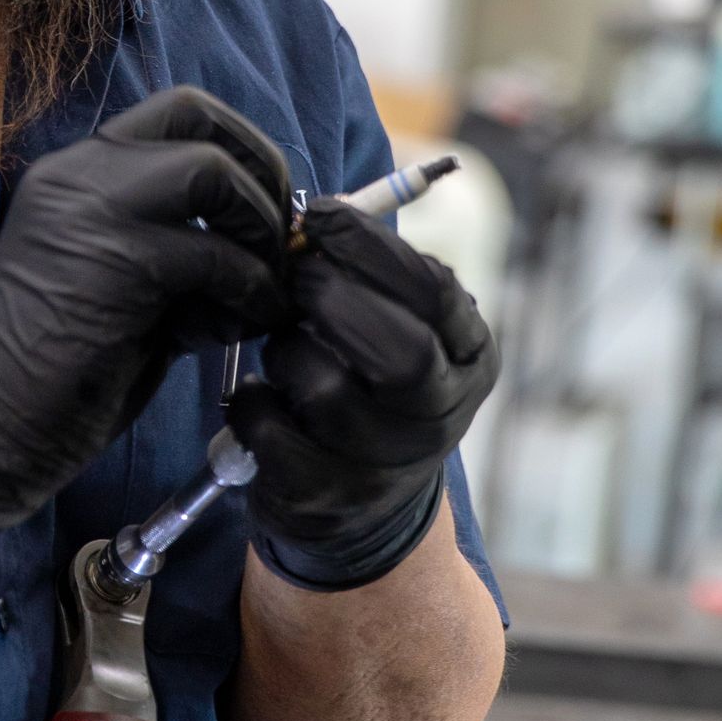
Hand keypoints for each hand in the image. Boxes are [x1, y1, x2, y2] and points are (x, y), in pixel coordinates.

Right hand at [0, 87, 290, 561]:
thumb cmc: (59, 372)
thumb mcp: (124, 283)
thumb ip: (183, 245)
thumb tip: (271, 238)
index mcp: (75, 171)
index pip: (181, 112)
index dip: (243, 147)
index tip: (265, 210)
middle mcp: (76, 172)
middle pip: (203, 120)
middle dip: (264, 174)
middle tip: (278, 245)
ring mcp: (88, 208)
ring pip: (214, 172)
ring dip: (259, 232)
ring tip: (261, 293)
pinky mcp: (112, 261)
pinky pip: (215, 253)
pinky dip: (249, 291)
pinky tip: (242, 330)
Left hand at [227, 196, 496, 590]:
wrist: (364, 505)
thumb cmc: (373, 384)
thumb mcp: (402, 327)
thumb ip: (371, 277)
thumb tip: (304, 221)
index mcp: (469, 357)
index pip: (436, 291)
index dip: (370, 246)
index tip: (320, 215)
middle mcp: (442, 416)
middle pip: (399, 354)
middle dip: (333, 298)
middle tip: (297, 277)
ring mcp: (387, 467)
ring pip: (325, 391)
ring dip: (288, 351)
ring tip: (286, 346)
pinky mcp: (327, 499)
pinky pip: (271, 433)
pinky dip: (252, 402)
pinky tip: (263, 395)